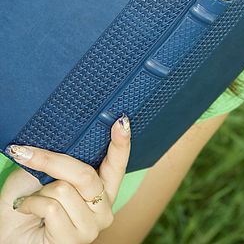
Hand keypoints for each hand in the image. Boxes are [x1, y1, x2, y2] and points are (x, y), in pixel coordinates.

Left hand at [0, 114, 130, 243]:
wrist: (9, 231)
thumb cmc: (29, 198)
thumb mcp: (47, 171)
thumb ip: (64, 158)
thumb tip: (68, 136)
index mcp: (103, 187)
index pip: (117, 163)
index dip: (121, 142)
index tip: (121, 121)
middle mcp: (103, 207)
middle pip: (85, 174)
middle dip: (51, 161)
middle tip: (26, 153)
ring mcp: (91, 227)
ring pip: (64, 190)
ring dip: (40, 191)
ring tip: (35, 199)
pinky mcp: (73, 240)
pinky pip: (51, 208)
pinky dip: (32, 204)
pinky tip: (27, 210)